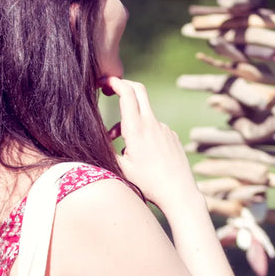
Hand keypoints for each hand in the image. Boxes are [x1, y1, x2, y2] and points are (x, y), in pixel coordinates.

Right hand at [103, 76, 200, 213]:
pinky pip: (154, 128)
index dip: (114, 82)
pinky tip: (143, 155)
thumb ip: (107, 150)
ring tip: (122, 147)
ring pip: (144, 115)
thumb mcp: (121, 169)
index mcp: (137, 129)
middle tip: (110, 90)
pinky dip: (143, 134)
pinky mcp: (172, 136)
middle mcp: (152, 124)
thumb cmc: (149, 184)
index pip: (127, 92)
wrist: (179, 193)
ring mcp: (165, 129)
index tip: (104, 82)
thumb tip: (95, 140)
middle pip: (138, 90)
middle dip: (123, 86)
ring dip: (130, 122)